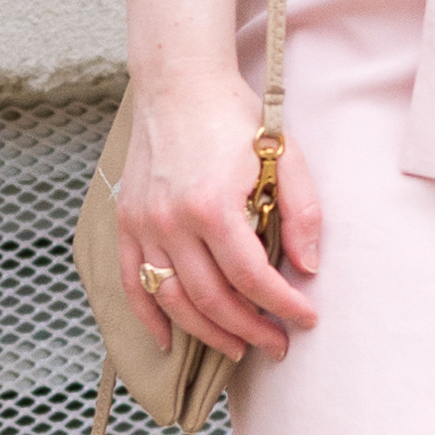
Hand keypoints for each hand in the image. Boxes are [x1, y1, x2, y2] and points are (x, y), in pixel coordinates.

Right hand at [110, 74, 322, 362]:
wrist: (179, 84)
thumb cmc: (235, 117)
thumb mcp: (285, 155)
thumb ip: (302, 211)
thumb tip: (308, 267)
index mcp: (212, 205)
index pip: (251, 277)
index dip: (282, 305)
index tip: (305, 319)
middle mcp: (171, 221)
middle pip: (211, 298)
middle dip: (249, 330)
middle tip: (277, 345)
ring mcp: (143, 224)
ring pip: (172, 300)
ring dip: (206, 333)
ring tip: (237, 349)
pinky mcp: (127, 222)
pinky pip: (132, 282)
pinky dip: (150, 317)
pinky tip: (170, 340)